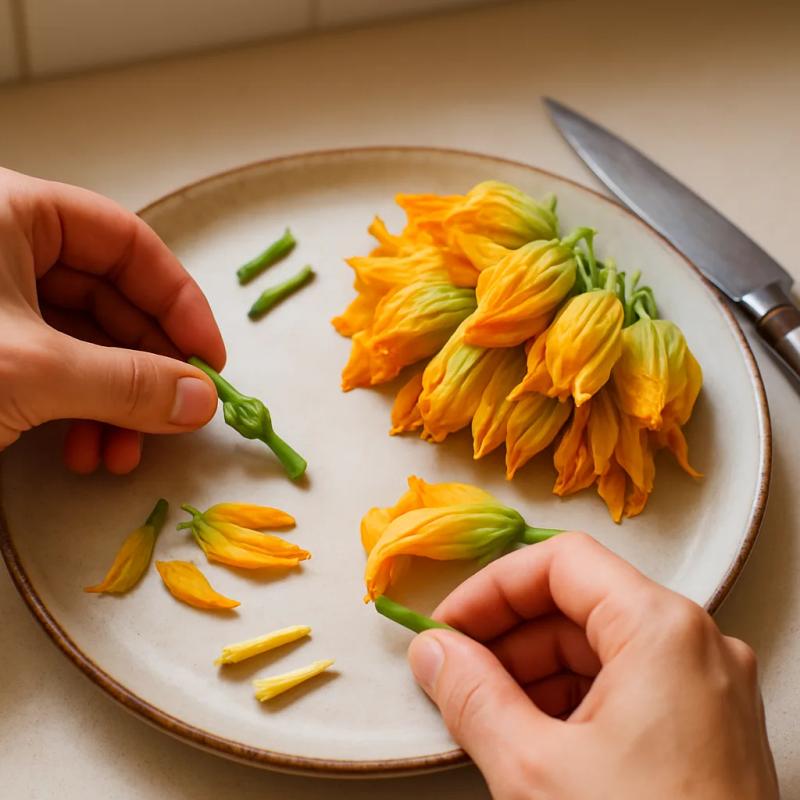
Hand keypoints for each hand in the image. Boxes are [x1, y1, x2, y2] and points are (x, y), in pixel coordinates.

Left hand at [0, 167, 224, 472]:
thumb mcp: (32, 371)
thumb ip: (127, 383)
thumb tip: (203, 402)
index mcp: (12, 214)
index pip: (127, 243)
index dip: (179, 303)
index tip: (209, 361)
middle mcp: (6, 248)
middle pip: (110, 302)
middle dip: (146, 372)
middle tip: (176, 417)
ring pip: (82, 346)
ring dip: (114, 406)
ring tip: (121, 455)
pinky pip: (50, 372)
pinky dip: (76, 415)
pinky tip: (84, 454)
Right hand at [408, 533, 777, 798]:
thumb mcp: (534, 771)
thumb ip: (472, 695)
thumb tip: (433, 652)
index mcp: (663, 629)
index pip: (562, 563)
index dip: (493, 587)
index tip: (447, 626)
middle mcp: (697, 645)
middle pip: (581, 604)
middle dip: (509, 636)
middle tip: (455, 672)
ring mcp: (708, 690)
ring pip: (602, 648)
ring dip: (534, 672)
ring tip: (484, 713)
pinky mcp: (708, 732)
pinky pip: (628, 689)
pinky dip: (572, 703)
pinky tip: (531, 739)